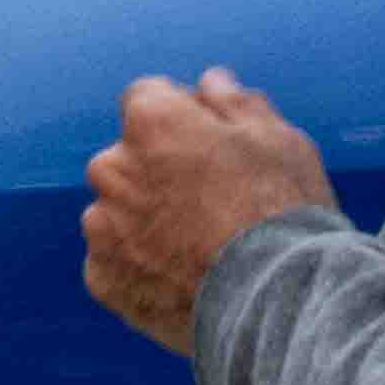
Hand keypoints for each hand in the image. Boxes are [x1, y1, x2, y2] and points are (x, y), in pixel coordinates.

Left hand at [83, 66, 331, 348]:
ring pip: (118, 210)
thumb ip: (234, 102)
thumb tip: (210, 82)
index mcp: (151, 123)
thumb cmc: (281, 211)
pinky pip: (114, 260)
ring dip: (143, 219)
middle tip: (210, 201)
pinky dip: (139, 266)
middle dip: (158, 170)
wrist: (275, 302)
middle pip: (128, 157)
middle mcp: (113, 168)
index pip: (149, 98)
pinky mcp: (103, 279)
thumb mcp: (277, 138)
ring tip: (197, 247)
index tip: (209, 143)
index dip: (182, 117)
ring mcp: (103, 228)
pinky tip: (180, 277)